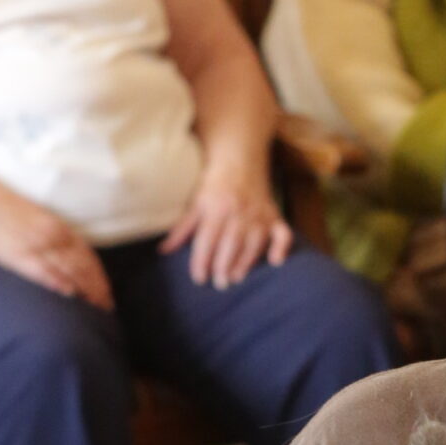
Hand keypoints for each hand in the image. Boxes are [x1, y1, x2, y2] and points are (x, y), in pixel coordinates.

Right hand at [0, 181, 112, 308]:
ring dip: (84, 290)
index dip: (100, 277)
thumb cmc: (9, 211)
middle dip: (98, 289)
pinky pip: (43, 270)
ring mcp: (38, 246)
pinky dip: (58, 282)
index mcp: (60, 229)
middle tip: (107, 307)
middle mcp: (54, 237)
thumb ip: (58, 237)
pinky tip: (69, 294)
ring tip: (95, 308)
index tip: (108, 293)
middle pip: (83, 267)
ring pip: (68, 270)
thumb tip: (72, 255)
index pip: (88, 256)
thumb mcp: (42, 220)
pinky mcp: (20, 254)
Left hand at [159, 166, 292, 287]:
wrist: (239, 160)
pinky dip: (281, 247)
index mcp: (216, 208)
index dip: (202, 260)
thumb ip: (182, 229)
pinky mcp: (273, 216)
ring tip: (235, 278)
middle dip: (224, 265)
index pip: (207, 239)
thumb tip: (163, 251)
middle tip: (219, 284)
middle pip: (231, 243)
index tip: (198, 278)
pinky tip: (275, 262)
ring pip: (253, 243)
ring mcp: (259, 215)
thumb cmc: (214, 184)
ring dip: (245, 262)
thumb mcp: (195, 203)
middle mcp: (239, 212)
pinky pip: (282, 233)